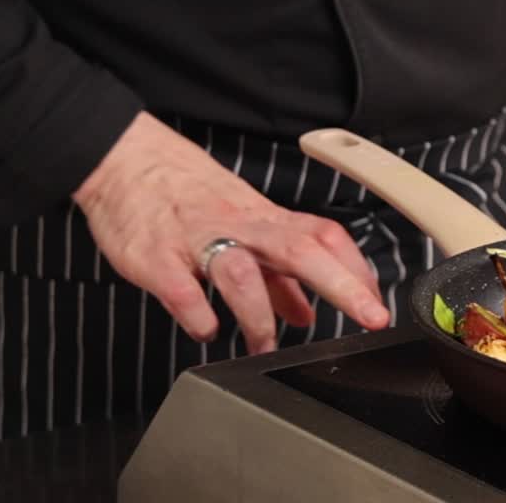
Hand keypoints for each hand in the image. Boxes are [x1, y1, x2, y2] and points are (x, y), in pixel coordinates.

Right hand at [73, 113, 388, 354]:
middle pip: (300, 251)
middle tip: (367, 316)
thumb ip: (277, 277)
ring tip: (263, 345)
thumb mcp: (242, 227)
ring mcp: (197, 241)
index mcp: (265, 220)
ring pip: (240, 272)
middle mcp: (240, 227)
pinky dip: (197, 314)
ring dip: (259, 315)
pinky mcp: (156, 259)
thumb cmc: (189, 195)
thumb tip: (308, 313)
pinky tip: (207, 330)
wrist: (127, 161)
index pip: (324, 237)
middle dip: (341, 285)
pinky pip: (181, 290)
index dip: (357, 268)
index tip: (377, 302)